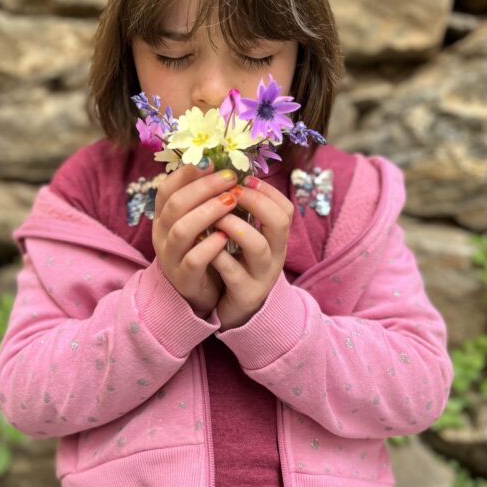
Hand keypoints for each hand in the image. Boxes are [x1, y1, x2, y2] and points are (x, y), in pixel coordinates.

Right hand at [152, 161, 241, 317]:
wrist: (198, 292)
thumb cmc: (202, 249)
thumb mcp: (198, 221)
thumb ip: (205, 199)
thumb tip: (226, 166)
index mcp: (163, 218)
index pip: (167, 189)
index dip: (188, 173)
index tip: (213, 162)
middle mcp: (162, 235)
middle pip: (175, 204)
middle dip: (204, 188)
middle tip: (230, 180)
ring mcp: (171, 257)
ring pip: (182, 230)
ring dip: (208, 212)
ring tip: (232, 201)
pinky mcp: (184, 278)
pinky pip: (194, 260)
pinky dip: (210, 246)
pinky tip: (226, 236)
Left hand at [210, 176, 293, 329]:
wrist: (234, 312)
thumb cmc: (236, 266)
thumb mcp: (244, 239)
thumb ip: (239, 212)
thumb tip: (223, 174)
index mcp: (275, 238)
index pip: (284, 207)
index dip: (266, 190)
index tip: (243, 178)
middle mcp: (274, 254)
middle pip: (279, 221)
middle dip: (254, 201)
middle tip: (230, 192)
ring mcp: (261, 275)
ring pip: (257, 246)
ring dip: (234, 225)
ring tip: (215, 217)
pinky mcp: (244, 293)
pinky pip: (233, 272)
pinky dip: (217, 255)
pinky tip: (202, 244)